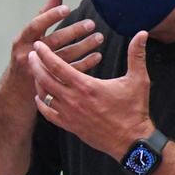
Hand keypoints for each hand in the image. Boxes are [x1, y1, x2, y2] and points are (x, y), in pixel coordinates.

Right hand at [9, 0, 102, 93]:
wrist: (15, 91)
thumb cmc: (25, 56)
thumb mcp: (28, 37)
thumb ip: (43, 16)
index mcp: (22, 41)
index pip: (36, 25)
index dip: (51, 16)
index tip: (67, 9)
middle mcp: (28, 55)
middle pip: (54, 41)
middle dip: (74, 31)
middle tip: (91, 24)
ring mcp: (39, 71)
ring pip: (65, 57)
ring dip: (83, 46)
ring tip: (98, 37)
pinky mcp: (50, 84)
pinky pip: (70, 72)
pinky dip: (85, 63)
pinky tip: (97, 56)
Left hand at [31, 30, 152, 157]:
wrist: (131, 140)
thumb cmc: (134, 110)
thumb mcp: (138, 80)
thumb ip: (136, 55)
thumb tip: (142, 33)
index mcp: (86, 86)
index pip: (57, 66)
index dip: (45, 54)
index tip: (38, 45)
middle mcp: (73, 100)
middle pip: (45, 79)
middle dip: (35, 65)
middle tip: (31, 55)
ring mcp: (69, 114)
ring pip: (44, 96)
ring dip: (37, 83)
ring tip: (35, 73)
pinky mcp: (70, 126)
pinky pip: (48, 114)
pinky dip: (41, 104)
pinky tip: (39, 97)